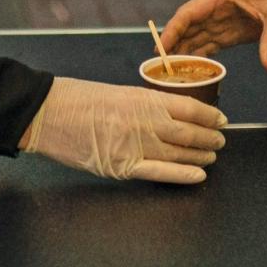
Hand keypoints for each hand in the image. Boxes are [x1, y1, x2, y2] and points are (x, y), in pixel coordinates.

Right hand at [18, 77, 225, 183]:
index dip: (209, 116)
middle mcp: (143, 122)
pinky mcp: (121, 166)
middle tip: (220, 141)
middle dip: (209, 138)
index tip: (220, 120)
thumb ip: (143, 105)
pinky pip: (159, 172)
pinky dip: (182, 174)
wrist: (46, 113)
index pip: (188, 107)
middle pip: (188, 132)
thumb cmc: (77, 98)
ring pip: (179, 152)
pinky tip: (198, 175)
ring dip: (200, 156)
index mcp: (142, 98)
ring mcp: (133, 146)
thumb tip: (168, 116)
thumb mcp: (116, 92)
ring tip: (211, 156)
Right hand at [162, 0, 266, 72]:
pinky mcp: (228, 31)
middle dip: (172, 46)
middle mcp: (215, 8)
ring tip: (170, 74)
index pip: (189, 13)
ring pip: (194, 37)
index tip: (160, 48)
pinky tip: (190, 72)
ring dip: (183, 53)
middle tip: (158, 67)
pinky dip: (198, 57)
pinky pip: (208, 44)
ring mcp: (221, 20)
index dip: (172, 30)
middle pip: (187, 27)